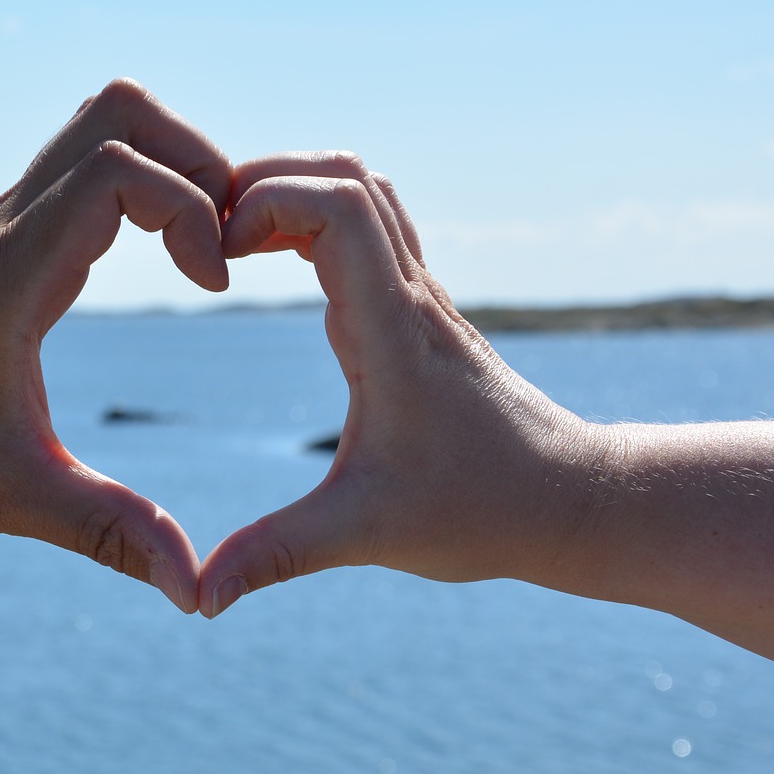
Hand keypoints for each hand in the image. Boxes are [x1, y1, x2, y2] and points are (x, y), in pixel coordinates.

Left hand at [0, 80, 230, 610]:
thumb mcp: (3, 498)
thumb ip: (105, 534)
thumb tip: (192, 590)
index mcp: (7, 276)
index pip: (117, 171)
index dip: (188, 209)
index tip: (209, 286)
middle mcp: (6, 229)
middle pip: (120, 113)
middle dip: (197, 164)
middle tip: (221, 250)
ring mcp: (4, 224)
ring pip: (102, 124)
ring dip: (170, 164)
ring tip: (200, 247)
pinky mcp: (6, 240)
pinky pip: (87, 167)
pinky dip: (143, 187)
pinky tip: (159, 260)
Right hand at [197, 152, 600, 617]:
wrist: (573, 502)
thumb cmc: (483, 512)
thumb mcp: (366, 535)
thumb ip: (276, 556)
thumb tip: (199, 598)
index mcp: (394, 332)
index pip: (338, 207)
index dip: (267, 203)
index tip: (219, 256)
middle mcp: (411, 296)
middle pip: (347, 175)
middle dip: (268, 182)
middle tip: (213, 235)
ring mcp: (421, 298)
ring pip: (365, 192)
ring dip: (297, 194)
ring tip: (238, 240)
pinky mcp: (422, 314)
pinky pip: (372, 230)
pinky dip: (318, 221)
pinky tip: (281, 264)